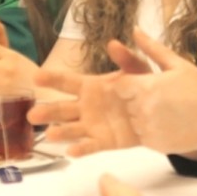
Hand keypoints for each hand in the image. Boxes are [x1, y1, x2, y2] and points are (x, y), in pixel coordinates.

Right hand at [32, 40, 150, 156]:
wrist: (163, 110)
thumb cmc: (146, 86)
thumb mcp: (139, 70)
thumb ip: (127, 58)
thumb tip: (113, 43)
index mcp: (91, 86)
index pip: (67, 81)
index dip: (52, 78)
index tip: (36, 76)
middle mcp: (87, 106)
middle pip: (63, 109)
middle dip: (48, 111)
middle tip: (33, 114)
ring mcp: (94, 125)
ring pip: (72, 129)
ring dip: (60, 132)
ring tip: (50, 135)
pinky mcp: (105, 141)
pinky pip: (91, 146)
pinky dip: (81, 148)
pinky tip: (71, 151)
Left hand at [117, 29, 196, 155]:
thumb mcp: (178, 64)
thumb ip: (152, 48)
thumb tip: (134, 29)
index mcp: (147, 87)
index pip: (120, 85)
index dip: (131, 83)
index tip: (147, 84)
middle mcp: (142, 109)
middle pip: (125, 102)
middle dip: (137, 99)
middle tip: (162, 98)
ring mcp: (146, 128)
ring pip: (132, 119)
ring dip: (142, 115)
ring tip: (167, 111)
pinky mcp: (151, 144)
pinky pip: (141, 134)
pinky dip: (150, 129)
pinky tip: (169, 123)